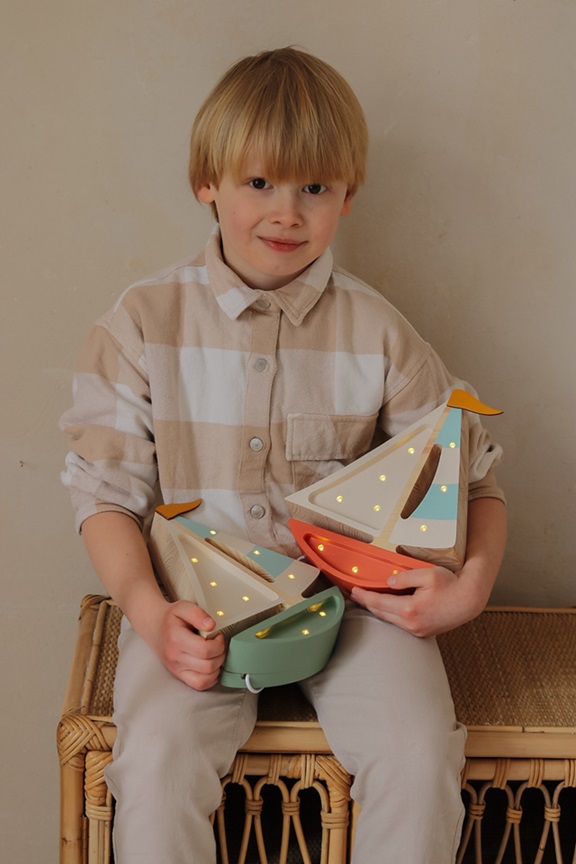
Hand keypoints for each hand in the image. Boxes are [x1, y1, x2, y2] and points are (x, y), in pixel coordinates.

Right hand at [150, 600, 227, 689]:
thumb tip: (211, 625)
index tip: (218, 635)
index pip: (205, 650)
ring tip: (215, 654)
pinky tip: (211, 665)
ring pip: (205, 679)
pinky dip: (211, 678)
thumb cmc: (170, 618)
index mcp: (176, 639)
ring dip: (217, 667)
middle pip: (208, 666)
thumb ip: (198, 613)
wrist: (154, 627)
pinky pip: (199, 685)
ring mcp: (176, 669)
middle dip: (220, 654)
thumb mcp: (183, 607)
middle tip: (219, 644)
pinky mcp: (179, 676)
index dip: (219, 643)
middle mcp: (174, 657)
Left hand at [350, 564, 486, 637]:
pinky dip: (389, 615)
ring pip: (389, 620)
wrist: (469, 601)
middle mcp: (411, 624)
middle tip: (354, 595)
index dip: (363, 596)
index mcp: (409, 609)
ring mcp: (417, 630)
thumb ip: (404, 577)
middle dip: (366, 603)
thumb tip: (388, 582)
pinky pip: (400, 624)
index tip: (352, 590)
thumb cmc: (451, 585)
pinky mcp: (423, 632)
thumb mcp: (427, 574)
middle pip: (380, 613)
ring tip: (366, 600)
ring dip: (377, 610)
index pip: (378, 602)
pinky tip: (386, 608)